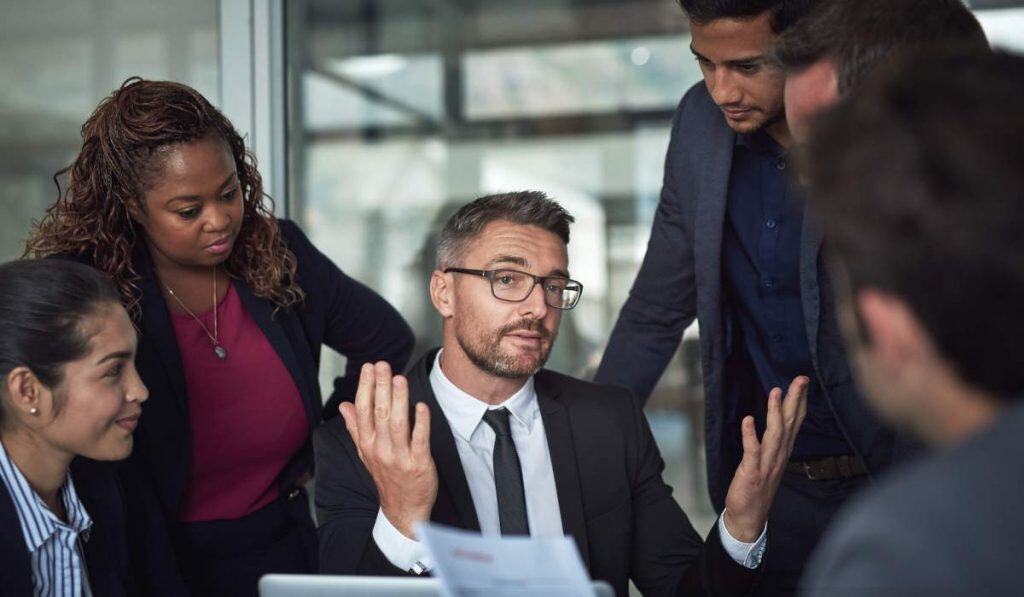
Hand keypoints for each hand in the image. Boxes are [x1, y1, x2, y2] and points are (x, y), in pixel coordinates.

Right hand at [339, 362, 436, 538]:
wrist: (403, 509)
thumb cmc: (387, 477)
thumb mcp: (366, 453)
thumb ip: (356, 427)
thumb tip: (344, 405)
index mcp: (367, 444)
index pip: (363, 411)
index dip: (365, 388)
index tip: (368, 368)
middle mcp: (380, 449)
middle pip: (379, 413)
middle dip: (381, 387)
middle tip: (383, 365)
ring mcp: (399, 457)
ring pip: (397, 424)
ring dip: (398, 400)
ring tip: (399, 379)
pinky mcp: (419, 464)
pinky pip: (419, 440)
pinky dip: (420, 423)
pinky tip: (421, 406)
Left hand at [723, 376, 808, 541]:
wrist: (749, 517)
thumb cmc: (758, 486)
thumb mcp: (771, 460)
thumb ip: (776, 441)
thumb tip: (780, 420)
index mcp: (783, 451)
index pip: (795, 421)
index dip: (800, 400)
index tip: (803, 381)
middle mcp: (779, 455)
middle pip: (790, 423)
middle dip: (795, 399)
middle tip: (800, 378)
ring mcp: (767, 464)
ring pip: (775, 434)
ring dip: (775, 412)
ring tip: (775, 392)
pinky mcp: (752, 472)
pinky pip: (752, 451)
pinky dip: (750, 435)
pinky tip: (748, 419)